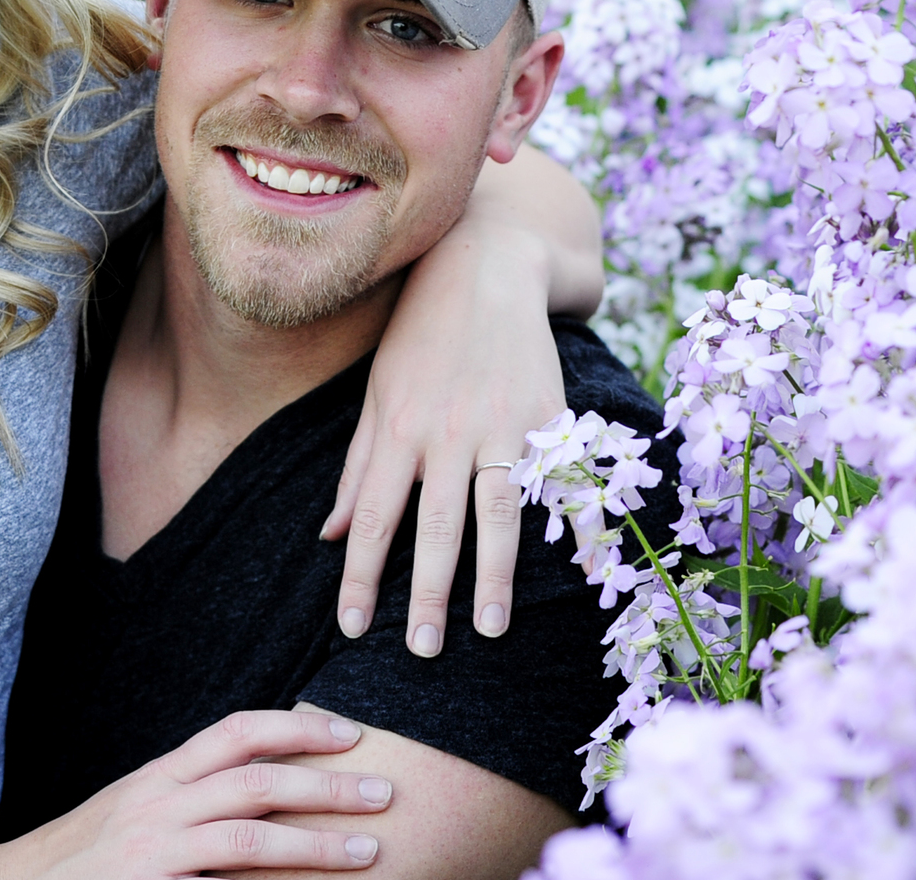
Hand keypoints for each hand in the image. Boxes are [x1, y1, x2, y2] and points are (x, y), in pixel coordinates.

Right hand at [8, 710, 392, 878]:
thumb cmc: (86, 855)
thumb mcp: (137, 807)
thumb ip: (192, 791)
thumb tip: (265, 777)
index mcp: (160, 776)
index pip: (237, 732)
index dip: (299, 727)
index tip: (351, 733)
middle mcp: (158, 805)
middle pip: (257, 781)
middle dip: (328, 786)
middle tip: (384, 793)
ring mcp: (153, 852)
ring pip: (249, 837)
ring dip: (317, 845)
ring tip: (369, 851)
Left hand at [325, 150, 593, 654]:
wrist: (485, 264)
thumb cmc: (418, 334)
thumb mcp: (375, 392)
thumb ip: (356, 465)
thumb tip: (326, 534)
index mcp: (397, 428)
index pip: (370, 516)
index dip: (358, 574)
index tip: (351, 627)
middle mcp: (447, 432)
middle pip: (433, 527)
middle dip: (427, 594)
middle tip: (421, 651)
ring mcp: (503, 424)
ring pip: (497, 513)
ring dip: (495, 577)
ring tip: (492, 632)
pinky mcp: (549, 415)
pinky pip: (564, 482)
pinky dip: (579, 528)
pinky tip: (588, 574)